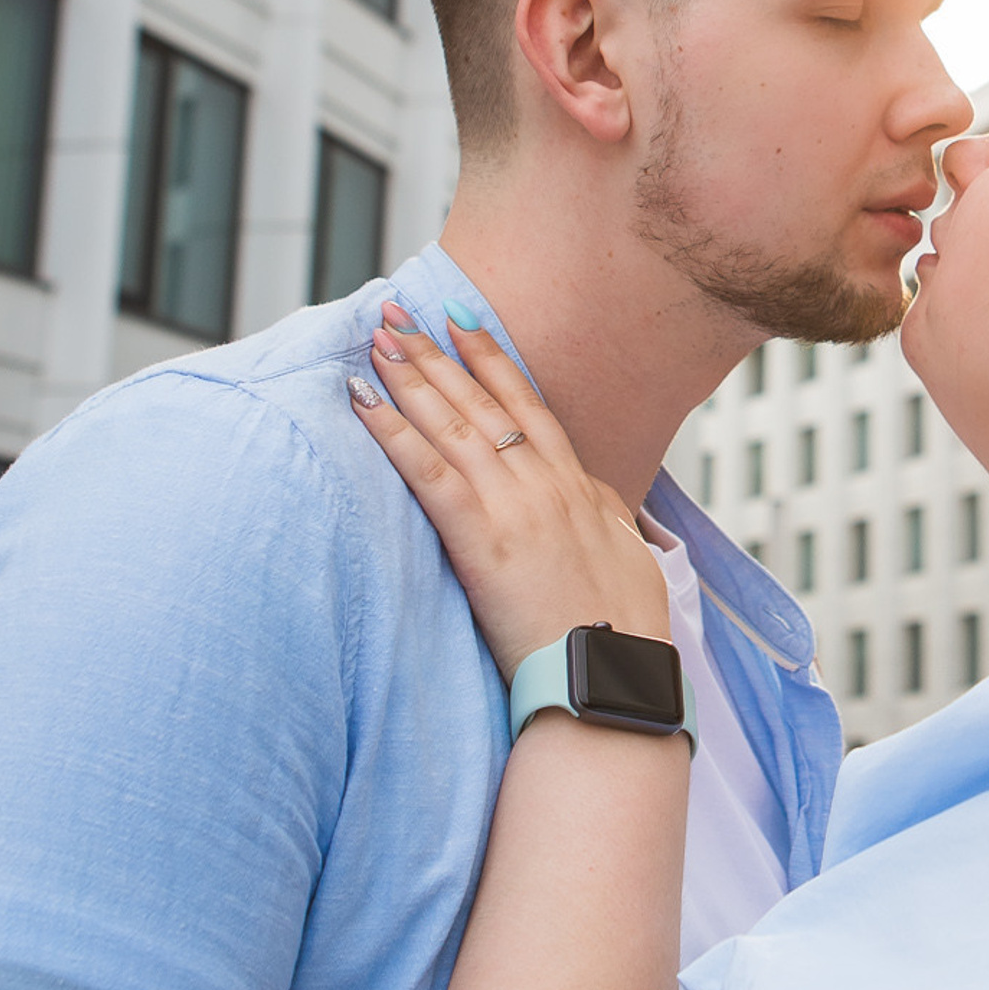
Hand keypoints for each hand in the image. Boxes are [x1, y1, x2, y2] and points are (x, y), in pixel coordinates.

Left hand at [349, 304, 670, 680]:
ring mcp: (516, 505)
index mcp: (580, 488)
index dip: (493, 361)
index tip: (465, 322)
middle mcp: (547, 484)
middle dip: (439, 352)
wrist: (615, 678)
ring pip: (453, 423)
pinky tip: (361, 401)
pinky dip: (391, 431)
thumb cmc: (624, 634)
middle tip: (401, 312)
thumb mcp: (626, 557)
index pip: (529, 407)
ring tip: (378, 336)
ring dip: (411, 375)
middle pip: (483, 401)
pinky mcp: (483, 537)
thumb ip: (604, 518)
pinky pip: (426, 471)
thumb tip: (593, 497)